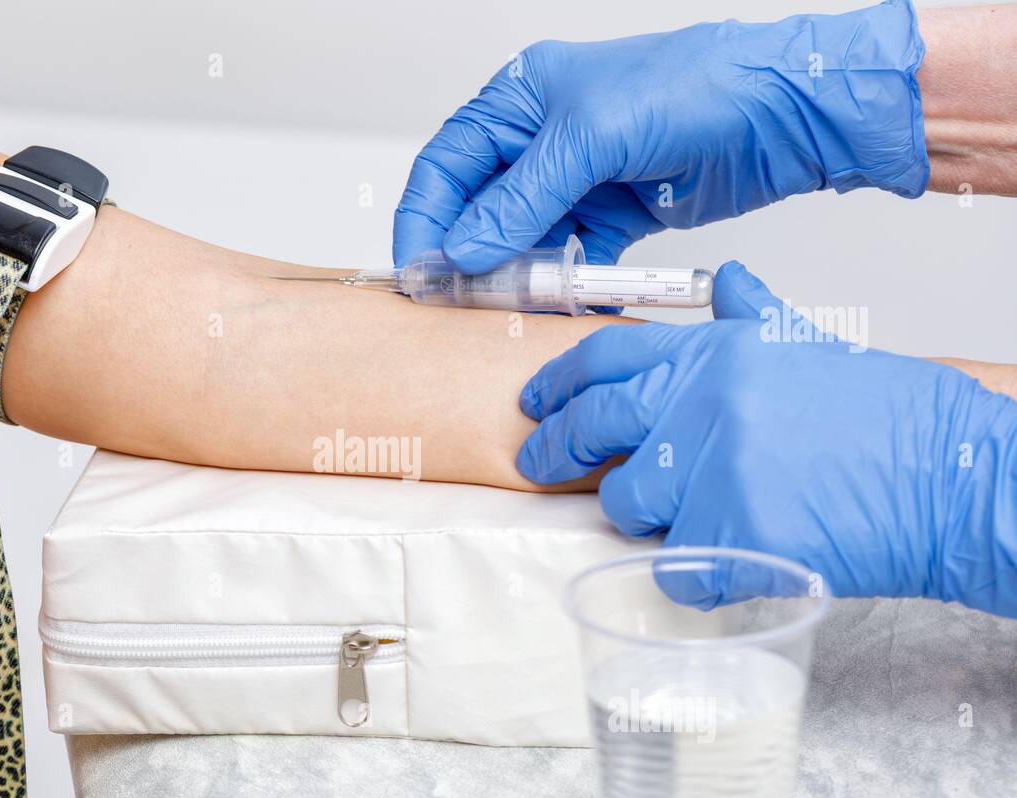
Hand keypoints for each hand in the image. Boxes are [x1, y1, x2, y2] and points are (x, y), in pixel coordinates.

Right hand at [393, 1, 928, 274]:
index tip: (418, 270)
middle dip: (463, 253)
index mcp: (522, 98)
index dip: (425, 217)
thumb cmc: (696, 88)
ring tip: (500, 306)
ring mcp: (577, 179)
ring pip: (518, 239)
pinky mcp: (611, 214)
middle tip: (453, 300)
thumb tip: (462, 250)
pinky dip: (558, 282)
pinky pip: (566, 257)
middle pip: (477, 207)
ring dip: (510, 274)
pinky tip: (553, 300)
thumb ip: (521, 199)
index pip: (447, 162)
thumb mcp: (592, 137)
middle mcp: (542, 138)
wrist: (784, 113)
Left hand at [515, 261, 1016, 616]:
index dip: (558, 381)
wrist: (958, 478)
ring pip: (627, 504)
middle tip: (538, 462)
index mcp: (720, 353)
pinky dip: (695, 578)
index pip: (607, 357)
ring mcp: (714, 470)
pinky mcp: (731, 538)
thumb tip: (726, 280)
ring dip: (646, 516)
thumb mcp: (817, 348)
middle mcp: (704, 402)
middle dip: (554, 449)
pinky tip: (731, 564)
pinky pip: (675, 572)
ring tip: (691, 516)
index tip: (533, 401)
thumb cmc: (895, 420)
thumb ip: (755, 318)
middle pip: (592, 428)